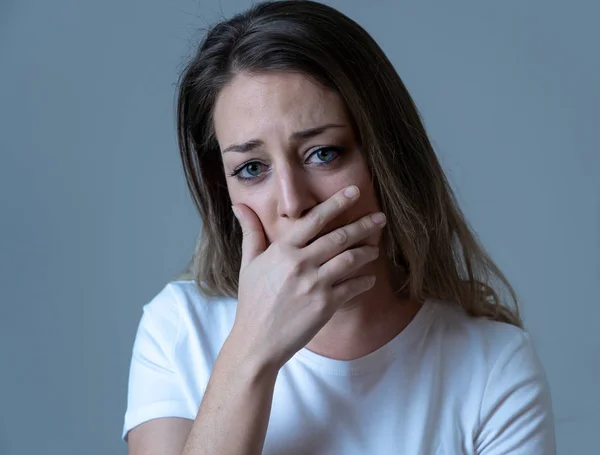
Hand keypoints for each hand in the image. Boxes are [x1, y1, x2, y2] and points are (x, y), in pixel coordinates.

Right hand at [229, 185, 386, 370]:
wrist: (257, 341)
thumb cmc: (252, 301)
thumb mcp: (249, 263)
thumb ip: (251, 231)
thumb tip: (239, 205)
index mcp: (283, 250)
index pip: (315, 219)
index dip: (337, 203)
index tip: (354, 192)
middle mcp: (301, 264)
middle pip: (339, 237)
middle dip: (363, 225)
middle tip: (380, 219)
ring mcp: (315, 285)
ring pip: (350, 260)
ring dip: (367, 252)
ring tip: (375, 248)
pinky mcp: (326, 306)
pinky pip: (353, 287)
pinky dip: (365, 281)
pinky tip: (370, 278)